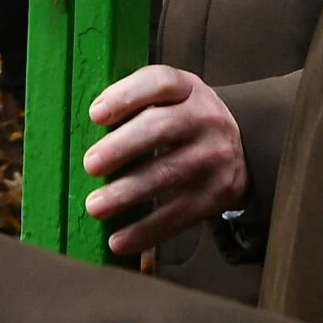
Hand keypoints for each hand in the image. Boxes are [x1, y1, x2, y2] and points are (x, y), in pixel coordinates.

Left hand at [79, 64, 247, 256]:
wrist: (239, 146)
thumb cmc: (182, 118)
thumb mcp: (169, 98)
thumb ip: (135, 105)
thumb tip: (83, 133)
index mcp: (187, 87)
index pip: (159, 82)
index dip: (125, 96)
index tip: (95, 115)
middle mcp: (206, 117)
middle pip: (160, 129)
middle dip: (121, 148)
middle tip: (90, 165)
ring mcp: (215, 157)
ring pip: (168, 175)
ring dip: (127, 194)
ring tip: (95, 207)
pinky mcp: (218, 194)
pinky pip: (179, 215)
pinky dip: (146, 230)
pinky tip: (119, 240)